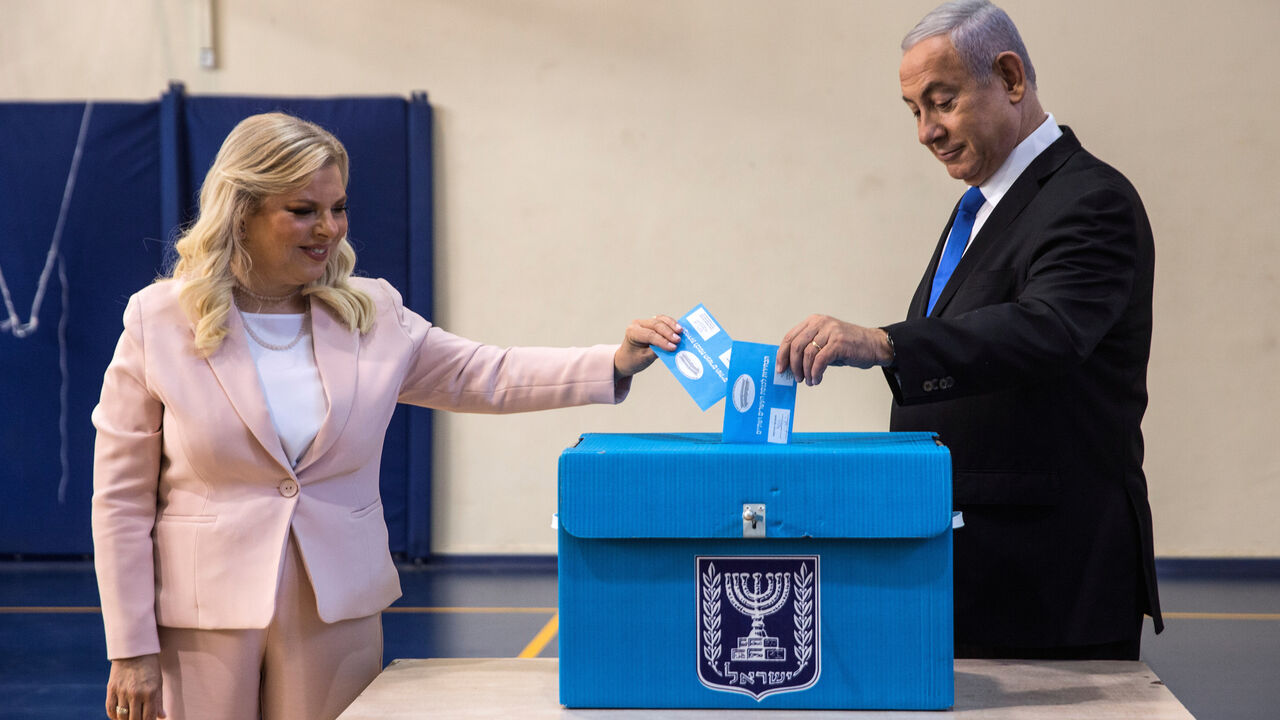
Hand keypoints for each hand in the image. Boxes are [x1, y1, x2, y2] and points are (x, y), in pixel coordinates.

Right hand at [106, 654, 164, 719]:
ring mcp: (122, 691)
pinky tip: (119, 716)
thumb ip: (159, 701)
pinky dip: (114, 716)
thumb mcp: (158, 682)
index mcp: (150, 692)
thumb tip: (162, 717)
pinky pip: (110, 709)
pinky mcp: (111, 688)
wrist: (134, 650)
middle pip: (134, 719)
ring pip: (122, 716)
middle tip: (138, 719)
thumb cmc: (150, 667)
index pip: (148, 718)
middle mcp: (136, 693)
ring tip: (130, 718)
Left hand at [613, 314, 681, 378]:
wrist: (626, 359)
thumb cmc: (633, 360)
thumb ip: (657, 351)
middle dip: (668, 332)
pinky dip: (671, 324)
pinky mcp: (651, 323)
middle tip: (678, 340)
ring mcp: (644, 322)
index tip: (673, 348)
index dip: (662, 341)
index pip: (650, 335)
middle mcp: (637, 324)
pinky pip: (662, 320)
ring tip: (681, 331)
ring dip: (672, 325)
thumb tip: (673, 347)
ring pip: (660, 320)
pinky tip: (679, 328)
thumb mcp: (645, 358)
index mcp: (632, 332)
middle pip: (656, 325)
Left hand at [777, 314, 892, 385]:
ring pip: (807, 355)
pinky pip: (820, 361)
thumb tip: (790, 365)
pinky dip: (815, 373)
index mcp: (814, 321)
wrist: (874, 345)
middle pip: (796, 346)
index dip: (782, 354)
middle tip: (796, 378)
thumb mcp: (825, 341)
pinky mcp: (839, 343)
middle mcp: (821, 323)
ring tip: (809, 381)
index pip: (790, 337)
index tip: (780, 368)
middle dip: (793, 365)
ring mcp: (830, 332)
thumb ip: (809, 348)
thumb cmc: (848, 345)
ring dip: (805, 372)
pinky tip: (817, 379)